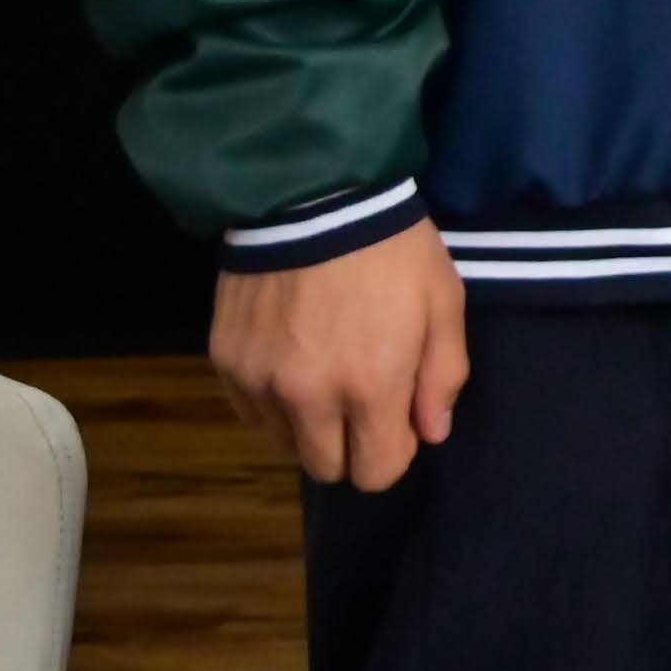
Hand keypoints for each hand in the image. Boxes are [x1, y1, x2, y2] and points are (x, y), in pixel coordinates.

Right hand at [208, 218, 466, 489]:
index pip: (377, 473)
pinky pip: (251, 412)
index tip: (398, 420)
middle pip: (326, 469)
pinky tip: (290, 359)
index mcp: (371, 387)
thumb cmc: (391, 249)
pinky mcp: (227, 364)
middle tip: (361, 400)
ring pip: (285, 444)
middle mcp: (309, 400)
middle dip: (350, 447)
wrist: (312, 197)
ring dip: (308, 426)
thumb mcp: (443, 301)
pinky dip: (273, 401)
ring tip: (324, 374)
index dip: (393, 453)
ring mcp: (261, 384)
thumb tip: (432, 433)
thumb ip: (443, 375)